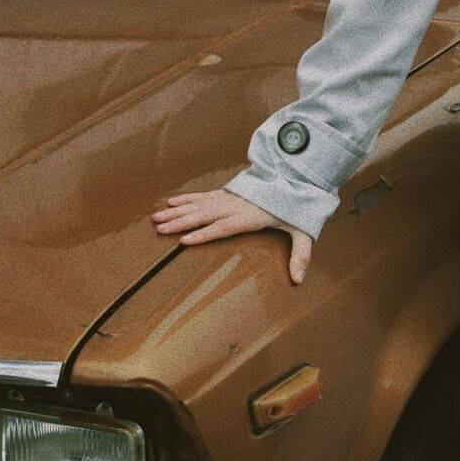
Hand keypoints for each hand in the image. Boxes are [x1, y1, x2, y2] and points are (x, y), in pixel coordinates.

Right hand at [151, 190, 312, 283]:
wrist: (295, 179)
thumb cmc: (296, 209)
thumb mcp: (302, 231)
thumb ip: (300, 255)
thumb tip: (299, 280)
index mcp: (250, 217)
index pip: (223, 227)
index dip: (204, 234)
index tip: (184, 240)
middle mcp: (235, 206)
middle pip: (204, 215)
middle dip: (181, 222)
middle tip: (160, 228)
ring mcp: (229, 197)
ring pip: (199, 204)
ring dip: (177, 211)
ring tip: (157, 217)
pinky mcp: (227, 192)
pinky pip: (202, 195)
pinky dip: (185, 198)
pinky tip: (170, 201)